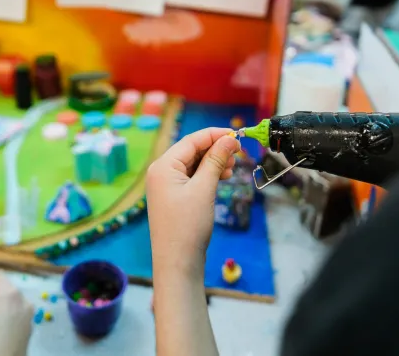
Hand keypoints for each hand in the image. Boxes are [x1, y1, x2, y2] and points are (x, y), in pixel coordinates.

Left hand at [146, 128, 239, 278]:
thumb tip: (229, 140)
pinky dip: (206, 175)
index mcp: (162, 166)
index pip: (191, 140)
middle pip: (191, 150)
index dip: (215, 135)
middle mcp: (160, 172)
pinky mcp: (172, 197)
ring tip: (231, 169)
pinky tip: (221, 178)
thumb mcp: (204, 189)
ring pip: (192, 164)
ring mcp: (165, 185)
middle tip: (238, 155)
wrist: (177, 263)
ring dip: (212, 163)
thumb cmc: (188, 226)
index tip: (238, 136)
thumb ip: (216, 161)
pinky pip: (191, 177)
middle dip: (215, 150)